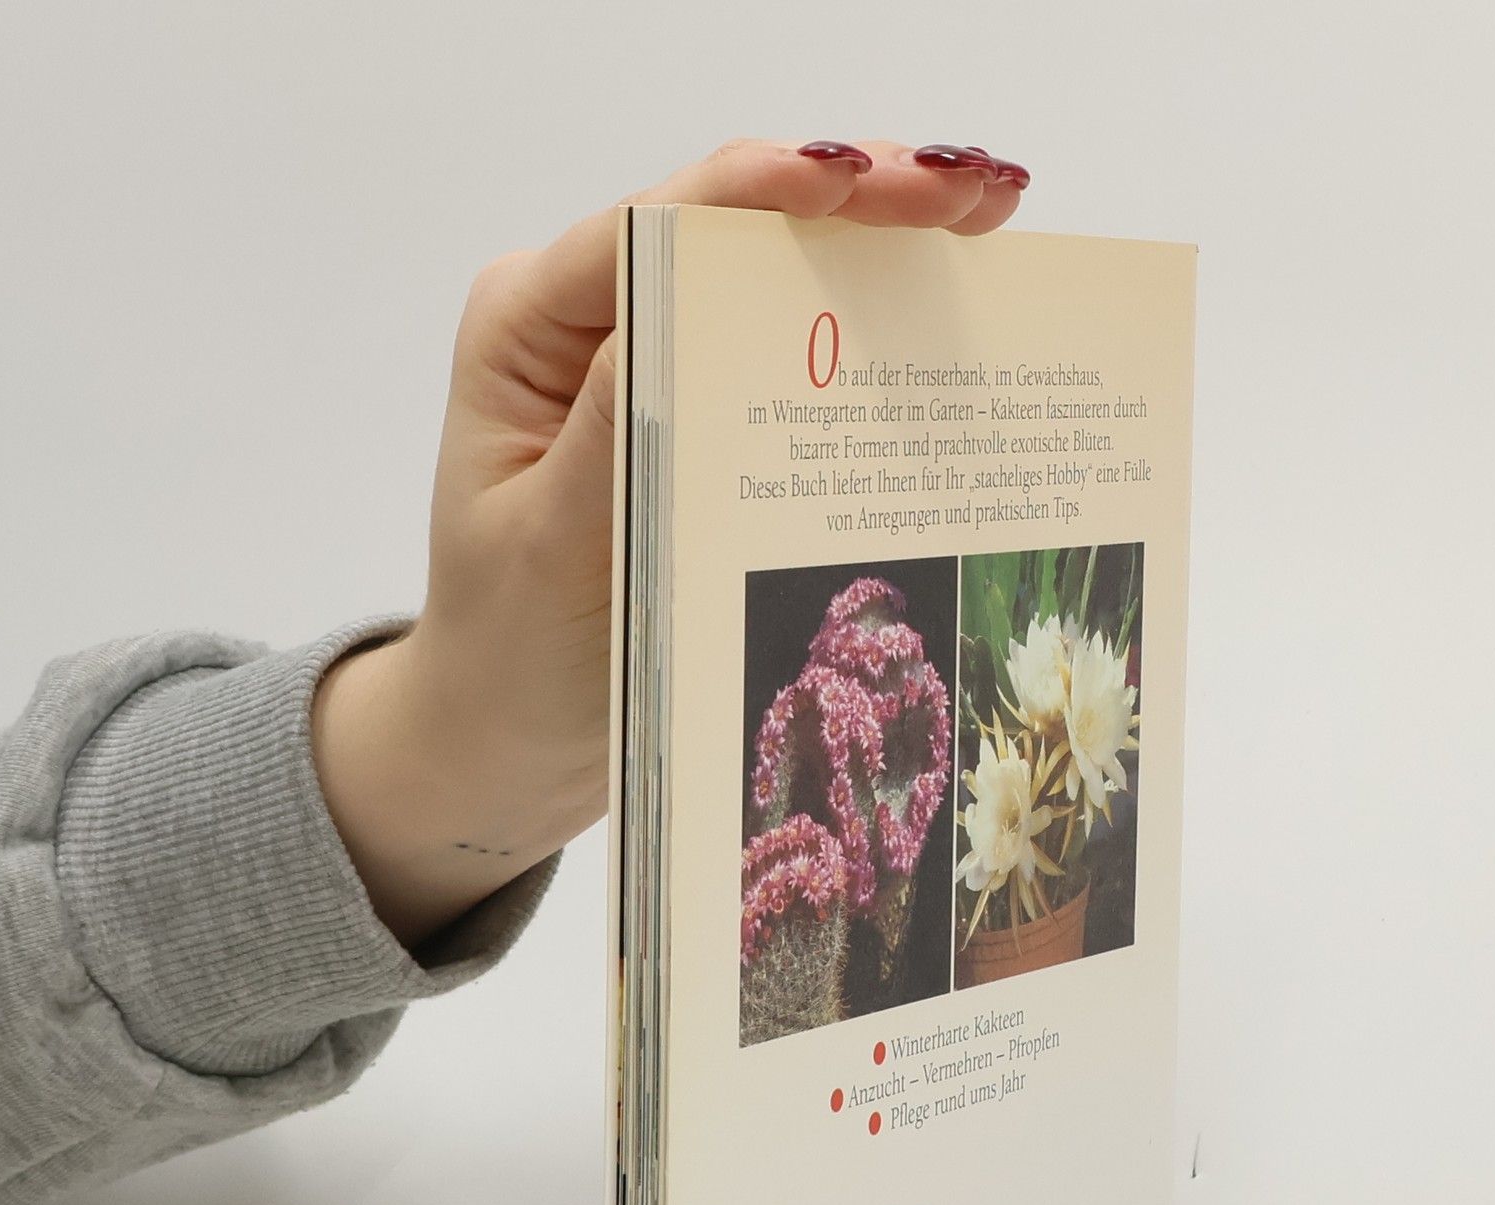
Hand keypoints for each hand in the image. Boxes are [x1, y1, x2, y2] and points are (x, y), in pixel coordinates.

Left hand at [310, 138, 1029, 946]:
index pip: (653, 225)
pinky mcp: (697, 412)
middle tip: (972, 190)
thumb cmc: (512, 650)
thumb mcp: (553, 549)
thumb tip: (691, 304)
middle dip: (854, 193)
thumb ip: (615, 430)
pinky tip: (952, 296)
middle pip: (730, 224)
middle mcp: (589, 318)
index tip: (863, 178)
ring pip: (771, 272)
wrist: (507, 736)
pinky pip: (788, 350)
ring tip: (987, 214)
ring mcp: (649, 360)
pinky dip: (868, 320)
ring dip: (880, 240)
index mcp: (529, 326)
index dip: (764, 189)